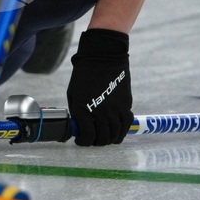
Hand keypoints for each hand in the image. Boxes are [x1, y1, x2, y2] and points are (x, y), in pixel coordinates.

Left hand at [66, 29, 132, 145]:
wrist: (102, 57)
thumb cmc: (84, 75)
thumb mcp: (73, 94)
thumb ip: (76, 113)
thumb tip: (80, 128)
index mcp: (83, 111)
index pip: (86, 137)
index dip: (83, 142)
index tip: (82, 140)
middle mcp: (99, 114)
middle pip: (102, 139)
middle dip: (96, 142)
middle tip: (94, 139)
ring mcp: (114, 110)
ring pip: (115, 135)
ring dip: (109, 139)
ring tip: (105, 136)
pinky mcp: (126, 105)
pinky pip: (126, 125)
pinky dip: (122, 131)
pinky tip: (117, 130)